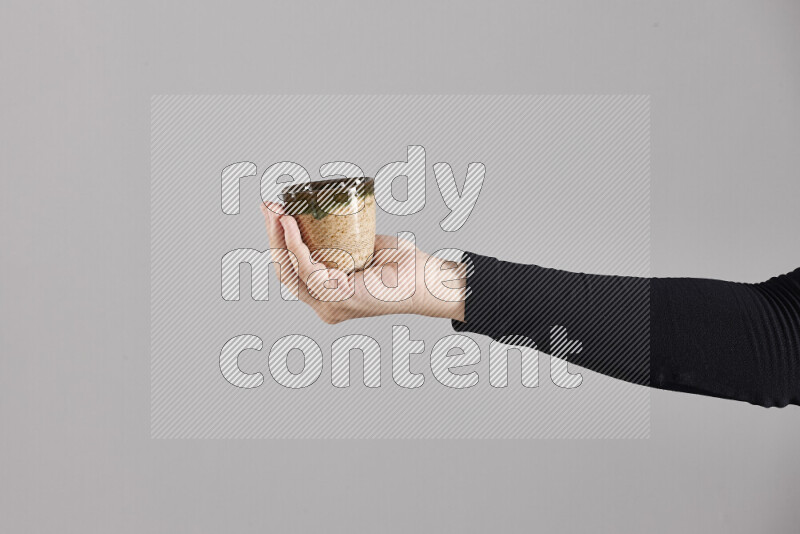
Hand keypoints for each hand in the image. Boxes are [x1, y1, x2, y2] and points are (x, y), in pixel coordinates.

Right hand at [261, 202, 465, 323]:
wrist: (428, 279)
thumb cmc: (403, 266)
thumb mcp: (363, 247)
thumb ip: (341, 241)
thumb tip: (321, 216)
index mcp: (329, 295)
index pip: (293, 271)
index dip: (279, 241)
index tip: (274, 211)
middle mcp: (325, 305)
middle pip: (285, 271)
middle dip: (272, 236)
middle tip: (268, 206)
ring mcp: (329, 306)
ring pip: (291, 270)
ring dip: (279, 237)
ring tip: (277, 211)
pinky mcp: (337, 299)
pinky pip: (308, 270)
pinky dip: (296, 246)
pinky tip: (291, 225)